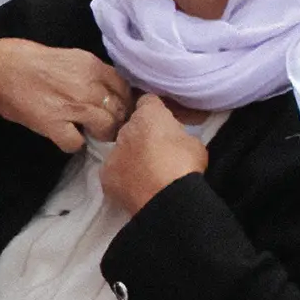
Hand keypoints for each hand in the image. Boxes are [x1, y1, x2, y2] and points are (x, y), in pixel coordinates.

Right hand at [0, 39, 131, 151]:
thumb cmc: (30, 60)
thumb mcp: (69, 57)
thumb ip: (91, 73)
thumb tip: (109, 91)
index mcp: (92, 65)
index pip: (124, 89)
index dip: (123, 102)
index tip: (115, 108)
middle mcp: (88, 85)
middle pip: (120, 111)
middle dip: (114, 120)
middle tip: (102, 123)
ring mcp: (73, 106)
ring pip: (106, 128)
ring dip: (98, 133)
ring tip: (85, 129)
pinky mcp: (54, 124)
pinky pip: (76, 144)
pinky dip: (72, 143)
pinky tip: (63, 133)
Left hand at [100, 94, 207, 214]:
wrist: (168, 198)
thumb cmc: (187, 166)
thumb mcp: (193, 143)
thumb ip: (179, 134)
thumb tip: (174, 139)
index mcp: (149, 114)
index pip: (148, 102)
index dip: (157, 113)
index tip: (164, 125)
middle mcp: (126, 127)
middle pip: (133, 127)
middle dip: (143, 137)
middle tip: (159, 155)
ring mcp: (114, 151)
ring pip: (121, 150)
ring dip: (132, 158)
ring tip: (148, 176)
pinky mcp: (106, 174)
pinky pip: (114, 172)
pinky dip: (123, 179)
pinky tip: (136, 189)